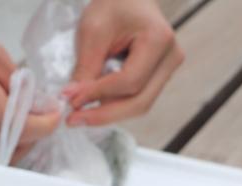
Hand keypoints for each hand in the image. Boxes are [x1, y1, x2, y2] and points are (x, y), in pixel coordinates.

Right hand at [0, 0, 59, 148]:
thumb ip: (14, 78)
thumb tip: (31, 99)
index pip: (23, 125)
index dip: (46, 124)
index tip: (55, 114)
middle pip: (13, 145)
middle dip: (34, 133)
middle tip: (42, 116)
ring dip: (16, 140)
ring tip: (22, 120)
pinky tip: (1, 122)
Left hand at [63, 0, 182, 125]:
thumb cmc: (111, 5)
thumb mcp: (92, 32)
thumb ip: (86, 68)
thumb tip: (72, 101)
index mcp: (159, 40)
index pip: (129, 81)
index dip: (98, 94)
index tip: (70, 100)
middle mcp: (171, 57)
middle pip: (139, 101)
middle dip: (104, 114)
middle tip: (73, 119)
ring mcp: (167, 68)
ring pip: (139, 105)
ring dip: (108, 114)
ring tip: (79, 114)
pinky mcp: (158, 76)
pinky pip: (137, 99)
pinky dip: (113, 106)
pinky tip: (91, 106)